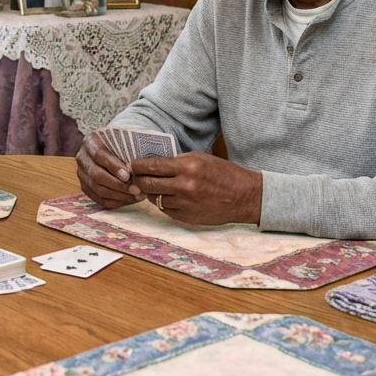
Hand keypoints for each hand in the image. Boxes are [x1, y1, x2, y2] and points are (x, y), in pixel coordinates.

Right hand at [76, 132, 144, 208]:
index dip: (113, 166)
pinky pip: (99, 199)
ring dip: (119, 195)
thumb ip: (128, 149)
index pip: (99, 155)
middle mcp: (83, 157)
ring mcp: (82, 174)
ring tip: (136, 196)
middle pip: (97, 175)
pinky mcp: (85, 187)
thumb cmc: (122, 143)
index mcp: (90, 142)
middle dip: (118, 185)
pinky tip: (129, 200)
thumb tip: (138, 166)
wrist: (112, 148)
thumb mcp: (123, 140)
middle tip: (136, 189)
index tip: (128, 175)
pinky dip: (115, 202)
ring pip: (98, 189)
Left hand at [130, 152, 261, 225]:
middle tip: (135, 176)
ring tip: (149, 186)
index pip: (152, 166)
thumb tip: (152, 163)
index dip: (138, 165)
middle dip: (138, 179)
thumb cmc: (222, 173)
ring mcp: (185, 204)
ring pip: (155, 198)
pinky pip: (165, 210)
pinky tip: (164, 196)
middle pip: (149, 184)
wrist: (243, 196)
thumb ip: (176, 161)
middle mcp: (184, 186)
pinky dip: (162, 203)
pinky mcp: (187, 217)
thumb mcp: (199, 158)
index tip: (132, 164)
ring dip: (150, 192)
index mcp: (187, 167)